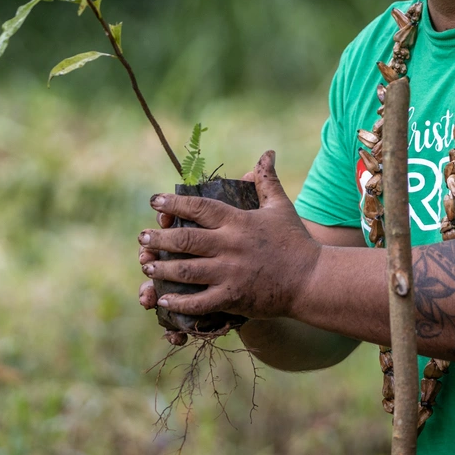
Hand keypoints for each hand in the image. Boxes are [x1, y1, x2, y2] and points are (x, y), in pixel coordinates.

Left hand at [137, 150, 320, 328]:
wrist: (311, 279)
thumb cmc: (295, 241)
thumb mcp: (280, 207)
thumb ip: (267, 180)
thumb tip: (267, 153)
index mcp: (238, 222)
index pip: (199, 208)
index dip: (174, 203)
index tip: (154, 201)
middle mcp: (230, 246)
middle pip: (185, 239)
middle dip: (159, 238)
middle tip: (142, 237)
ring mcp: (230, 273)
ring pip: (186, 270)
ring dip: (162, 268)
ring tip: (146, 264)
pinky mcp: (233, 297)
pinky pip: (199, 301)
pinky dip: (179, 301)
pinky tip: (164, 299)